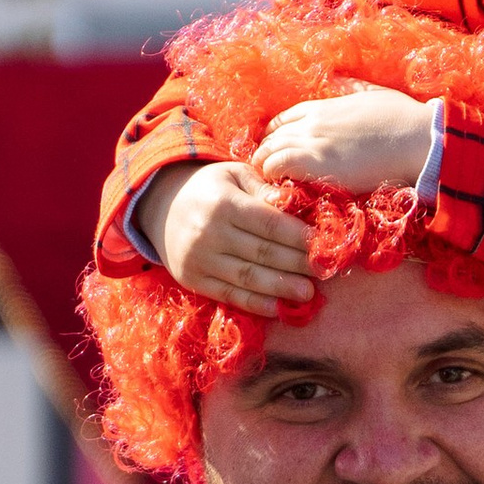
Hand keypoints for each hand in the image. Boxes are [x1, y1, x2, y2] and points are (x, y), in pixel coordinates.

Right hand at [152, 159, 315, 311]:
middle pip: (262, 252)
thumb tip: (292, 202)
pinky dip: (255, 304)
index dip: (298, 236)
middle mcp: (209, 233)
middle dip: (296, 263)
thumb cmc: (210, 188)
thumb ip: (263, 188)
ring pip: (247, 277)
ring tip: (307, 293)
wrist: (160, 207)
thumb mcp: (234, 175)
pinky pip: (228, 295)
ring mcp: (199, 259)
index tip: (322, 244)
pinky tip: (277, 308)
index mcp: (223, 203)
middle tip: (324, 271)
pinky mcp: (192, 280)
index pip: (268, 223)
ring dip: (280, 287)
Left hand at [252, 84, 435, 196]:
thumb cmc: (404, 118)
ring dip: (266, 166)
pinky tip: (280, 185)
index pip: (282, 119)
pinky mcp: (316, 162)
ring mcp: (312, 140)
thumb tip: (339, 81)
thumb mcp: (373, 93)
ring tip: (273, 182)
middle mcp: (312, 120)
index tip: (277, 150)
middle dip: (267, 152)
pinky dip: (272, 174)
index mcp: (324, 104)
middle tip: (272, 172)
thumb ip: (350, 88)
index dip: (275, 136)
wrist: (417, 138)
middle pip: (271, 135)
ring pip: (268, 150)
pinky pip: (277, 165)